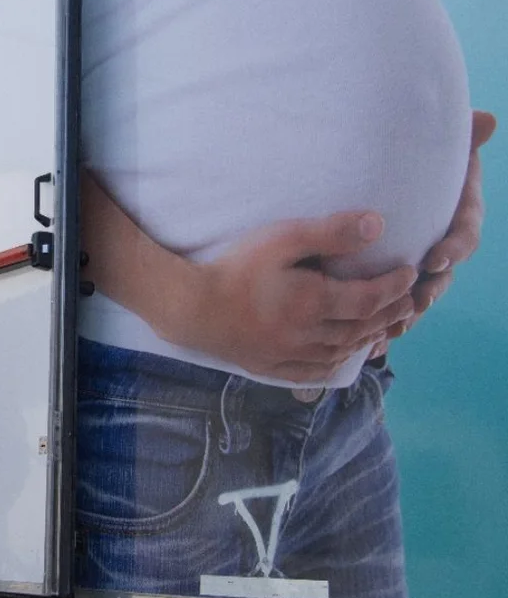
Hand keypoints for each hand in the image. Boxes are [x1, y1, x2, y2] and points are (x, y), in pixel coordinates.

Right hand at [162, 211, 416, 382]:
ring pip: (341, 351)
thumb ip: (329, 233)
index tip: (408, 274)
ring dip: (367, 338)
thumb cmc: (234, 268)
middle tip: (406, 301)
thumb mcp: (281, 239)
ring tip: (381, 326)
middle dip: (389, 313)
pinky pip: (313, 371)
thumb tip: (377, 226)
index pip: (370, 299)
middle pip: (360, 328)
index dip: (394, 288)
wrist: (190, 307)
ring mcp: (289, 354)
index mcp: (315, 303)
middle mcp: (309, 335)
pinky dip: (336, 363)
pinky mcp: (270, 365)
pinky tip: (341, 356)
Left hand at [371, 110, 495, 357]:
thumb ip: (457, 137)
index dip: (454, 247)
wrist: (369, 174)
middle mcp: (438, 242)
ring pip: (418, 295)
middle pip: (443, 274)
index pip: (463, 234)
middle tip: (414, 303)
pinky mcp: (390, 277)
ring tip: (393, 328)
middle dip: (430, 291)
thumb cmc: (404, 159)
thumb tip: (488, 119)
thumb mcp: (428, 148)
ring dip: (407, 313)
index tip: (436, 258)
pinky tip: (370, 345)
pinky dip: (383, 325)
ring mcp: (416, 263)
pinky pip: (390, 305)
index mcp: (452, 216)